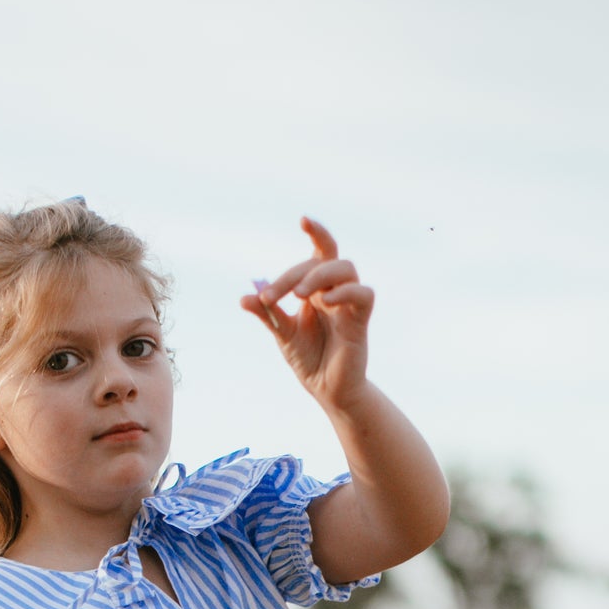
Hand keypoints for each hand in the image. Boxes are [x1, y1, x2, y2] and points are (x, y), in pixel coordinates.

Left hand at [240, 216, 373, 412]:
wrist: (326, 389)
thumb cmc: (308, 358)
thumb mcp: (282, 333)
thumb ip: (268, 314)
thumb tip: (245, 297)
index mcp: (317, 288)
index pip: (320, 251)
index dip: (317, 232)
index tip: (302, 219)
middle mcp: (335, 290)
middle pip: (326, 259)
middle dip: (296, 272)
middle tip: (273, 296)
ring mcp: (349, 304)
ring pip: (346, 269)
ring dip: (320, 276)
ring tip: (299, 296)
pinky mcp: (361, 321)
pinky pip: (363, 294)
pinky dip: (344, 292)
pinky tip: (325, 302)